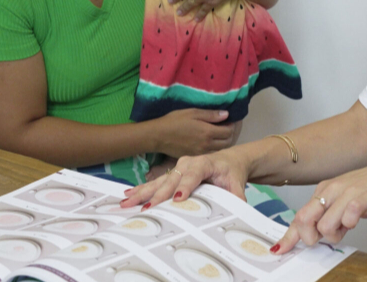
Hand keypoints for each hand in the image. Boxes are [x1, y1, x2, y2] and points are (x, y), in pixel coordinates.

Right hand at [121, 148, 253, 208]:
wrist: (229, 160)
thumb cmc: (232, 172)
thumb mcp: (237, 181)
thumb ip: (237, 194)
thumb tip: (239, 206)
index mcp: (204, 163)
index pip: (193, 175)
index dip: (185, 187)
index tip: (178, 199)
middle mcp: (187, 163)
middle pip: (171, 180)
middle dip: (157, 194)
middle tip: (145, 207)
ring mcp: (177, 168)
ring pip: (159, 181)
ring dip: (142, 192)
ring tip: (127, 202)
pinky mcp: (172, 174)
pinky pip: (155, 182)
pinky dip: (141, 189)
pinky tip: (128, 194)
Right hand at [149, 108, 236, 157]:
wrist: (159, 136)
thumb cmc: (175, 121)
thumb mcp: (193, 113)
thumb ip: (211, 115)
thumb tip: (226, 114)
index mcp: (208, 132)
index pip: (228, 132)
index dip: (231, 126)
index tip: (229, 121)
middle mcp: (207, 145)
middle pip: (227, 142)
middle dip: (229, 135)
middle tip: (225, 128)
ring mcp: (201, 153)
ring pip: (220, 150)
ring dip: (222, 142)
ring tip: (218, 135)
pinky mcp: (195, 157)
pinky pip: (210, 154)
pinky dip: (214, 148)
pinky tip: (209, 142)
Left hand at [272, 156, 366, 253]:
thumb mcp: (344, 201)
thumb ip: (329, 214)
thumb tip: (315, 233)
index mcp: (324, 190)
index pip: (299, 215)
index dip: (289, 236)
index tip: (281, 249)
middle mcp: (330, 190)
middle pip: (303, 219)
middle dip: (310, 237)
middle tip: (326, 238)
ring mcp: (345, 193)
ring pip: (324, 225)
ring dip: (335, 234)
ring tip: (348, 226)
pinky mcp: (362, 198)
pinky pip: (347, 218)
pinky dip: (350, 225)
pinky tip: (357, 220)